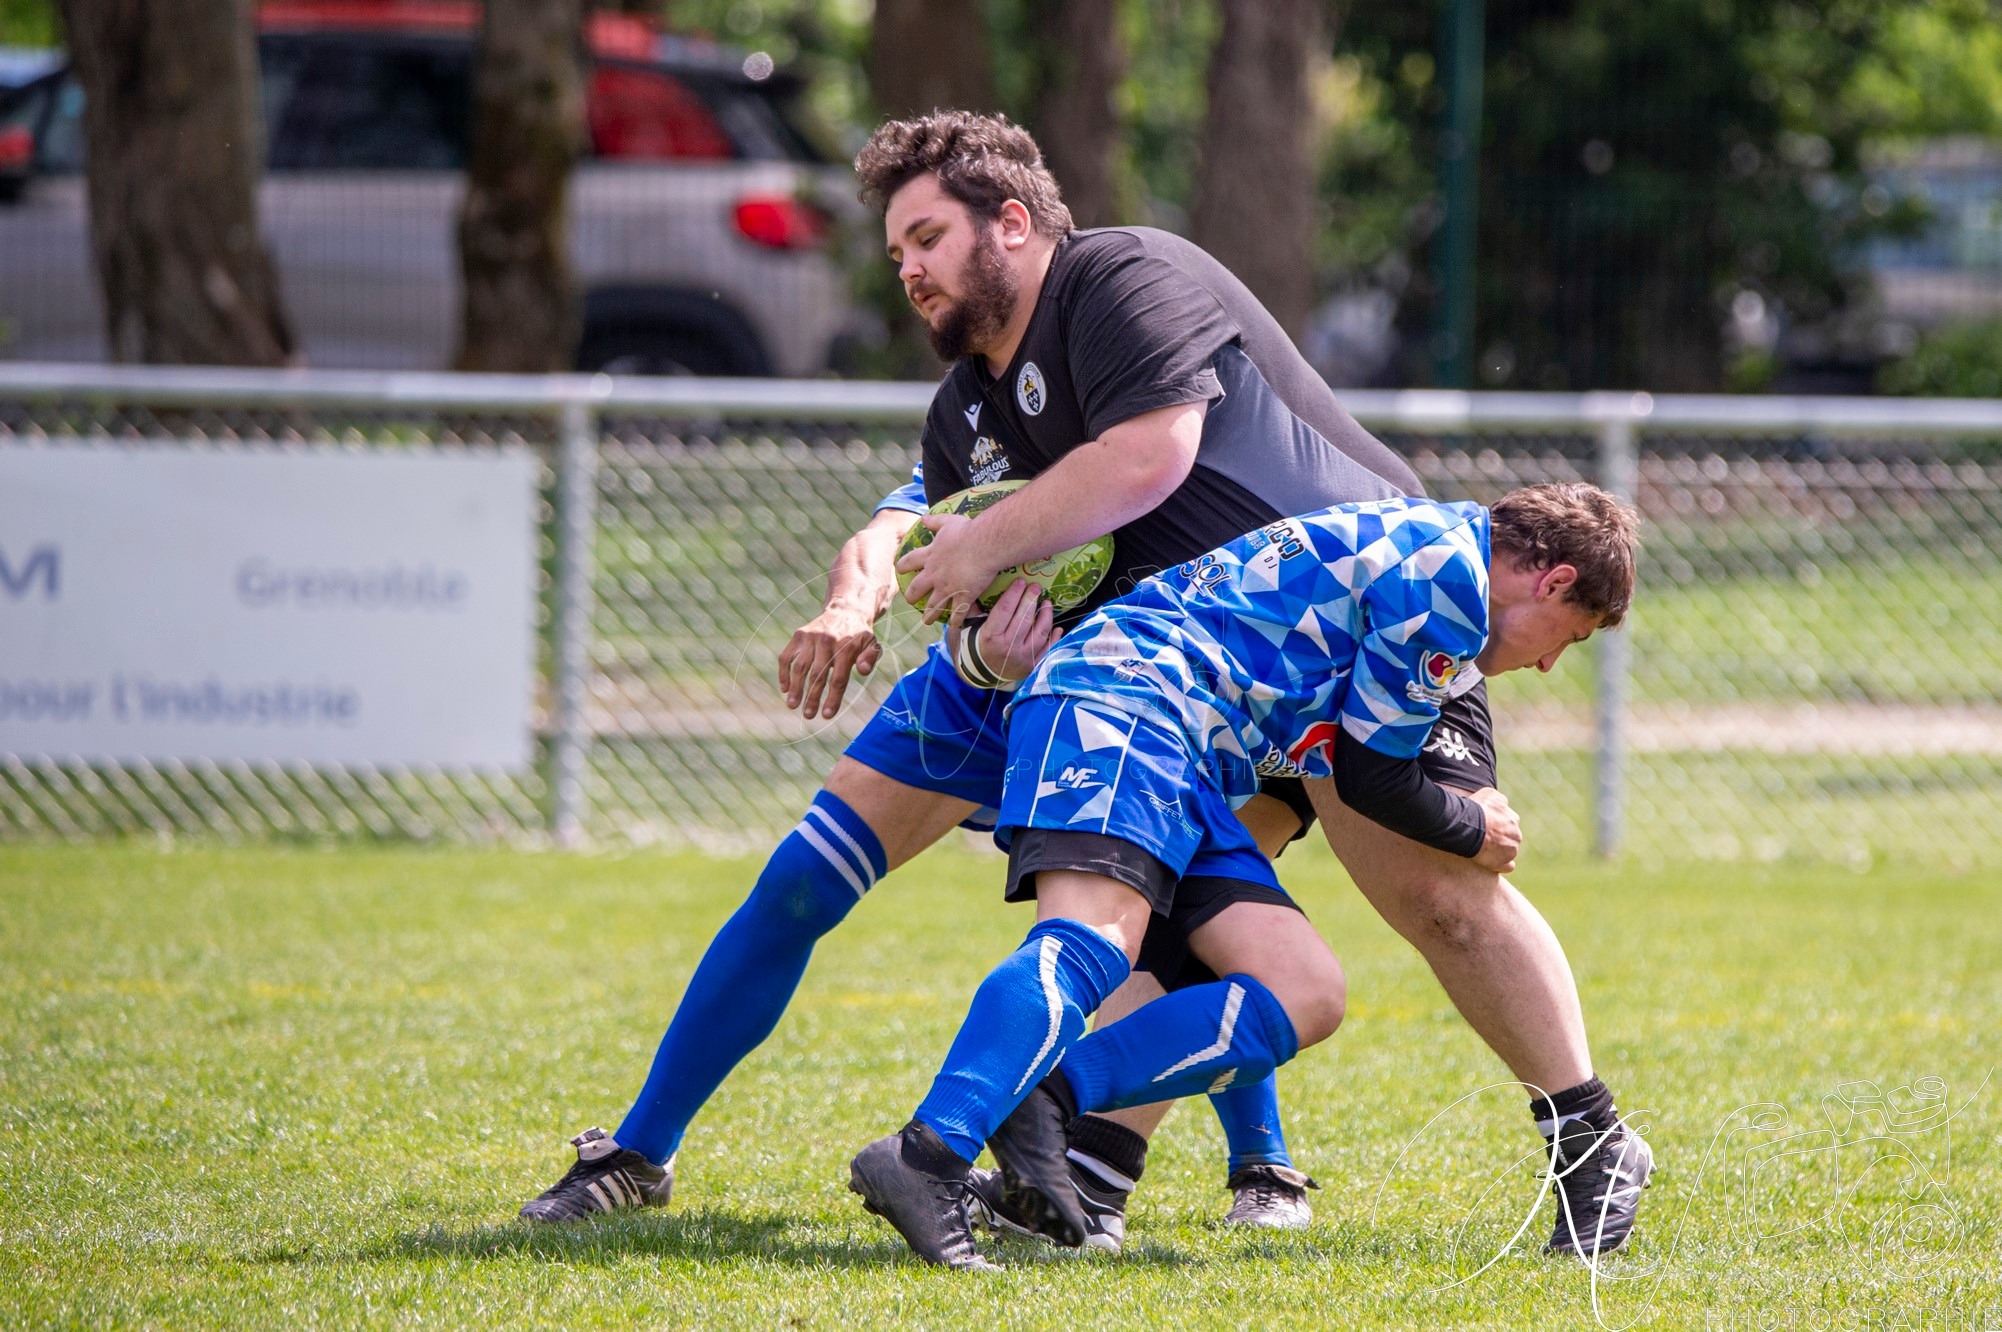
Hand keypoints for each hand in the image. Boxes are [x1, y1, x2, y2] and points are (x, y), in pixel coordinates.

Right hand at [776, 602, 881, 719]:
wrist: (845, 611)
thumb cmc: (859, 636)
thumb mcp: (872, 645)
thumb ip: (870, 658)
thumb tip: (862, 670)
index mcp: (845, 647)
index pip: (838, 678)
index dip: (832, 698)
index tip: (827, 715)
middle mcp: (826, 641)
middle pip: (817, 675)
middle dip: (812, 698)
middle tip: (808, 716)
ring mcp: (810, 638)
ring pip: (799, 667)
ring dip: (795, 688)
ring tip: (792, 706)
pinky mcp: (798, 635)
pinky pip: (786, 657)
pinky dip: (783, 673)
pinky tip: (784, 689)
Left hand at [897, 513, 1004, 628]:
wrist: (984, 544)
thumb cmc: (967, 531)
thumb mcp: (948, 521)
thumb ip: (934, 521)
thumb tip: (924, 519)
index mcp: (930, 556)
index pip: (909, 562)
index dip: (902, 566)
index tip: (899, 570)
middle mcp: (934, 575)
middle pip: (917, 589)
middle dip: (912, 597)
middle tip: (911, 601)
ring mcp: (948, 588)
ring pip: (934, 606)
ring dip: (930, 615)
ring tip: (927, 621)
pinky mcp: (963, 596)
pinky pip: (957, 613)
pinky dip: (956, 621)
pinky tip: (955, 626)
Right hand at [948, 580, 1057, 684]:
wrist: (980, 676)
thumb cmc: (975, 647)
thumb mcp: (968, 630)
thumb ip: (974, 612)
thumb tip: (980, 588)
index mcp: (991, 636)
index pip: (1005, 609)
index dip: (1014, 593)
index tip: (1021, 581)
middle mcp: (1008, 647)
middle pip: (1024, 618)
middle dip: (1031, 599)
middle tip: (1036, 587)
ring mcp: (1022, 657)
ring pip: (1039, 632)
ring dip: (1046, 615)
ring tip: (1047, 603)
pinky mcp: (1032, 665)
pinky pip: (1047, 649)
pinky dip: (1054, 637)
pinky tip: (1057, 626)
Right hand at [1467, 786, 1521, 872]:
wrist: (1468, 826)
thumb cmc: (1476, 809)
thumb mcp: (1489, 794)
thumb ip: (1499, 799)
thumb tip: (1503, 803)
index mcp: (1513, 819)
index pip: (1508, 822)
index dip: (1497, 824)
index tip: (1487, 826)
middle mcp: (1516, 834)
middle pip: (1510, 837)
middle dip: (1500, 838)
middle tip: (1483, 838)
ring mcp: (1511, 850)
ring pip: (1509, 851)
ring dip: (1499, 851)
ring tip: (1483, 850)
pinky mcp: (1503, 863)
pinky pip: (1508, 867)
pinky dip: (1501, 865)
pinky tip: (1491, 863)